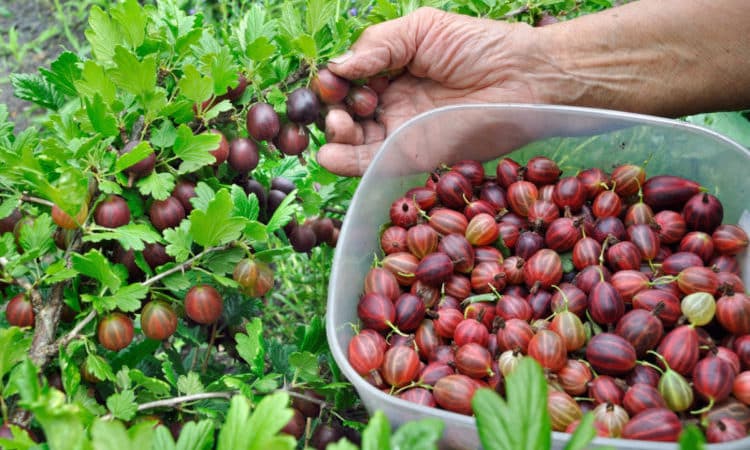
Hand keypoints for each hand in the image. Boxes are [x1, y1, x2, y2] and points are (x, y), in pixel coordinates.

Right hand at [317, 8, 544, 176]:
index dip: (334, 81)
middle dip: (333, 109)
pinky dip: (347, 163)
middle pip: (346, 111)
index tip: (332, 81)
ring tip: (338, 124)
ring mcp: (401, 131)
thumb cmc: (479, 46)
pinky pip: (373, 163)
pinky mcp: (413, 156)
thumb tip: (337, 66)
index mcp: (391, 70)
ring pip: (353, 139)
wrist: (524, 78)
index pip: (348, 80)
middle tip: (340, 106)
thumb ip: (378, 44)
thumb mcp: (422, 29)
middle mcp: (392, 102)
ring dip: (335, 135)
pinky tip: (329, 155)